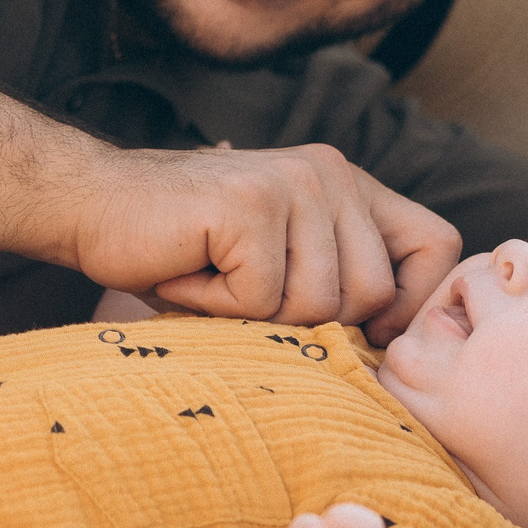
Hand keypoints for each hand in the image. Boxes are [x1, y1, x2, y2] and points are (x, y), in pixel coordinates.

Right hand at [49, 145, 459, 343]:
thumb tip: (393, 354)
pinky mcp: (251, 205)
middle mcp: (331, 173)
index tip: (357, 330)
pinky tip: (189, 272)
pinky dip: (218, 307)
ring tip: (213, 278)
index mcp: (348, 184)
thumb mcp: (279, 262)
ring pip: (319, 304)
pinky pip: (263, 299)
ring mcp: (294, 184)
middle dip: (309, 321)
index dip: (408, 303)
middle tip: (246, 295)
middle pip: (373, 294)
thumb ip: (337, 280)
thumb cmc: (183, 251)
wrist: (91, 205)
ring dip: (256, 315)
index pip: (436, 244)